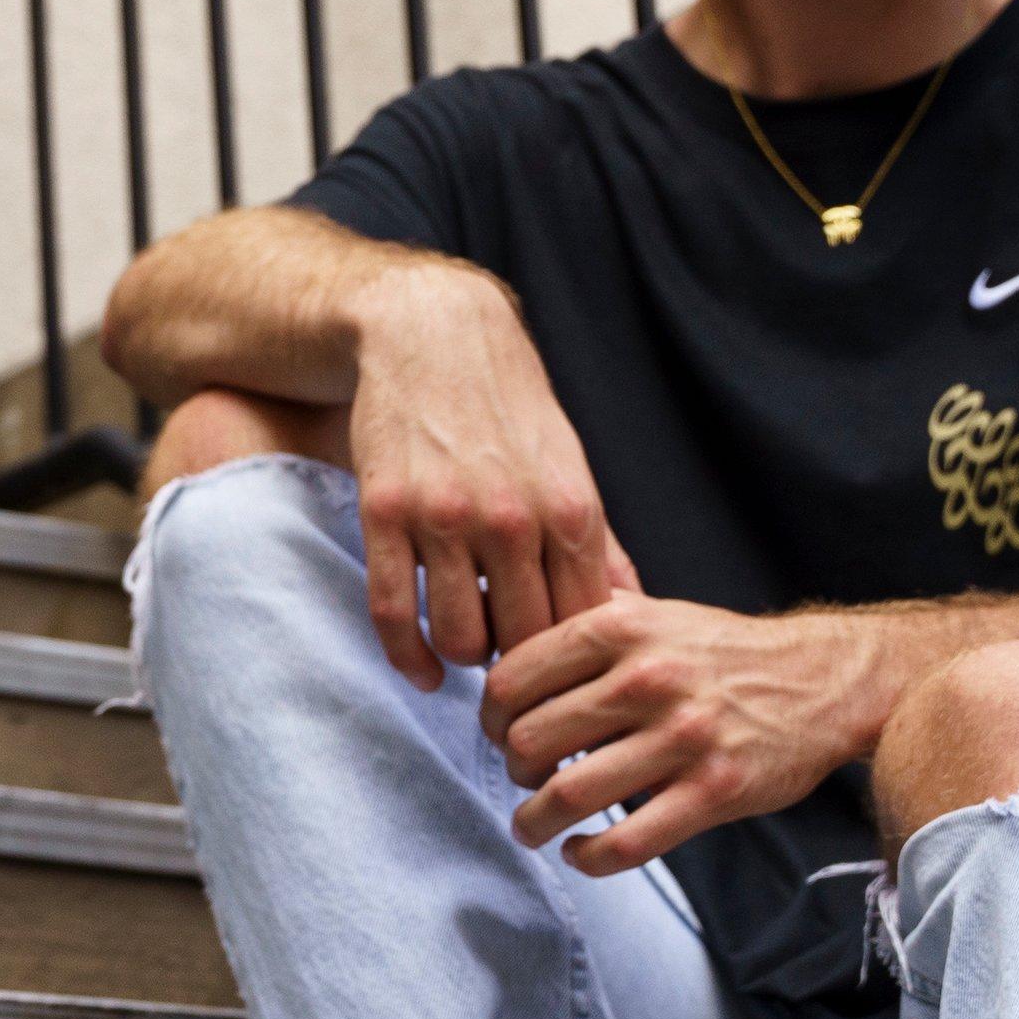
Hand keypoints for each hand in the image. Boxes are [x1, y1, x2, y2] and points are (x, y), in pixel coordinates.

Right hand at [344, 268, 632, 680]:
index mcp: (570, 510)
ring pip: (461, 637)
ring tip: (470, 646)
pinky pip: (394, 614)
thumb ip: (599, 545)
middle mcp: (512, 517)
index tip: (564, 683)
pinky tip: (423, 669)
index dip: (575, 668)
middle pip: (525, 643)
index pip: (583, 626)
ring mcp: (445, 516)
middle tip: (514, 679)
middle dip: (521, 673)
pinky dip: (408, 658)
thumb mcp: (570, 468)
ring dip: (466, 657)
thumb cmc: (509, 409)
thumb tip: (631, 615)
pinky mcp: (386, 512)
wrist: (432, 335)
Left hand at [486, 595, 902, 874]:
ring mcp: (683, 738)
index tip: (500, 732)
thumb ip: (589, 621)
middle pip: (530, 738)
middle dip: (512, 769)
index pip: (512, 678)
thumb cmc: (725, 653)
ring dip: (533, 822)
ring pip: (569, 794)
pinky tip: (580, 851)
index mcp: (623, 629)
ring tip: (531, 827)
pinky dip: (587, 858)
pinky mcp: (714, 793)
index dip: (490, 715)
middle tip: (523, 778)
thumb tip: (508, 627)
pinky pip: (627, 842)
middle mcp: (648, 678)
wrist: (825, 681)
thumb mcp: (657, 613)